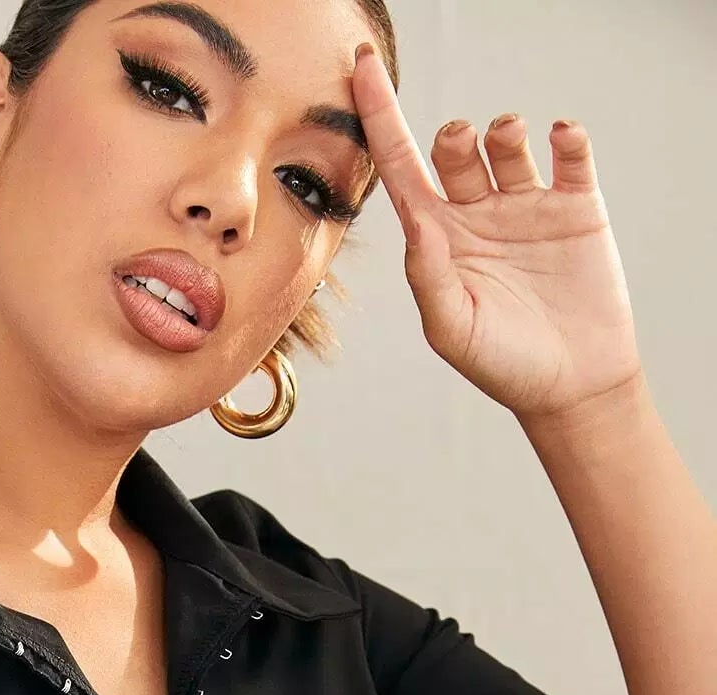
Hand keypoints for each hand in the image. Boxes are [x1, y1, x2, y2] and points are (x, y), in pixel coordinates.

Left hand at [349, 41, 642, 424]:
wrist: (572, 385)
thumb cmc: (503, 365)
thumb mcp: (454, 329)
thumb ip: (429, 277)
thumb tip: (417, 224)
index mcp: (437, 239)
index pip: (399, 166)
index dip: (378, 115)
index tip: (360, 67)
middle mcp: (477, 214)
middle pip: (454, 149)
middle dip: (454, 136)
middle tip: (462, 143)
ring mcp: (526, 205)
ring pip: (506, 141)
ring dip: (504, 129)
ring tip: (511, 139)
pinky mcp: (576, 205)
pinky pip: (569, 152)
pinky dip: (565, 135)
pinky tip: (561, 138)